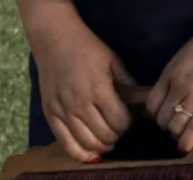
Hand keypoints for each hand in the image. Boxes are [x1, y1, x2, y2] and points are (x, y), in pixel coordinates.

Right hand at [30, 11, 135, 162]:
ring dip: (102, 145)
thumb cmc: (87, 47)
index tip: (127, 116)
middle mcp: (80, 103)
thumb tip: (143, 106)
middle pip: (106, 136)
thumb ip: (128, 85)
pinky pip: (66, 144)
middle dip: (117, 134)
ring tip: (106, 136)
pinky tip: (90, 149)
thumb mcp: (113, 61)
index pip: (121, 122)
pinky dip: (81, 154)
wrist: (54, 37)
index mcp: (98, 88)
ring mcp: (63, 110)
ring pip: (88, 144)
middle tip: (116, 125)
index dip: (128, 122)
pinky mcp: (50, 113)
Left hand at [146, 8, 192, 152]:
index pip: (152, 102)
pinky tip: (186, 148)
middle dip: (166, 126)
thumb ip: (177, 74)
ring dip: (178, 134)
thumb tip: (172, 93)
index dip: (155, 114)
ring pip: (177, 125)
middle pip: (162, 117)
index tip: (162, 117)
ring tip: (184, 135)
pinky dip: (189, 141)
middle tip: (175, 127)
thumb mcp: (186, 55)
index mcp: (171, 70)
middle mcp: (180, 84)